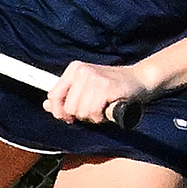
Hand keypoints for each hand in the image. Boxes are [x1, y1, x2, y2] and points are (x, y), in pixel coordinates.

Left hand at [42, 60, 157, 126]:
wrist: (139, 79)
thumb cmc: (111, 87)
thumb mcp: (85, 89)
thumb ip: (66, 97)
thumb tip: (46, 106)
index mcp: (74, 69)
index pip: (53, 95)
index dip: (58, 111)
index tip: (67, 118)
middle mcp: (82, 71)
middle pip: (68, 107)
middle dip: (80, 115)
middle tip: (93, 111)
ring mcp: (95, 78)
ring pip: (81, 112)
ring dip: (92, 117)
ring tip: (101, 109)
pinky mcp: (107, 87)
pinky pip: (94, 113)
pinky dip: (101, 118)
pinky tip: (108, 110)